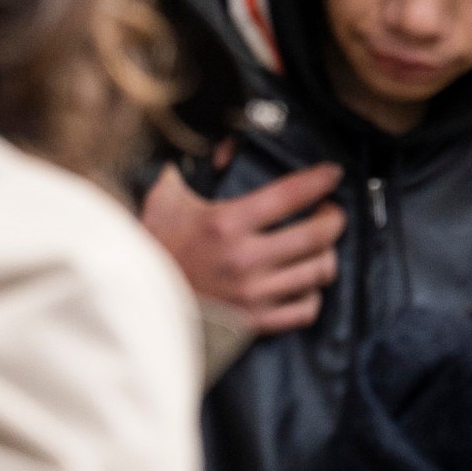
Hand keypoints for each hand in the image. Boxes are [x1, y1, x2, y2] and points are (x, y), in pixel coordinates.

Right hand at [142, 156, 344, 332]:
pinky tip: (304, 281)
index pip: (290, 194)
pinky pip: (306, 309)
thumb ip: (191, 169)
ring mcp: (253, 294)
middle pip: (318, 234)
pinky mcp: (255, 322)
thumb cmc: (154, 250)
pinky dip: (313, 293)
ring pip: (319, 270)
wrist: (137, 307)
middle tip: (331, 211)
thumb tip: (224, 147)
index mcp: (225, 223)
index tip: (333, 174)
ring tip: (320, 245)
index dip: (321, 180)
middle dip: (334, 217)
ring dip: (327, 254)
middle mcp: (244, 259)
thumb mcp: (166, 201)